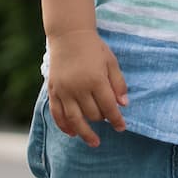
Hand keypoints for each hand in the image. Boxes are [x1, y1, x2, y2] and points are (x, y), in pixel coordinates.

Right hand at [45, 30, 127, 147]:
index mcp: (96, 80)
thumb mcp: (111, 62)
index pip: (109, 107)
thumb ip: (118, 84)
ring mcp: (64, 90)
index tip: (122, 127)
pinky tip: (72, 133)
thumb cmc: (94, 48)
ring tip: (93, 142)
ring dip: (84, 133)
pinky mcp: (53, 90)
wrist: (69, 35)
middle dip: (102, 120)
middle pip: (92, 114)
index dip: (117, 120)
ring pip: (74, 119)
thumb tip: (124, 105)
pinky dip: (64, 125)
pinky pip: (57, 113)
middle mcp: (79, 87)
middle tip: (108, 120)